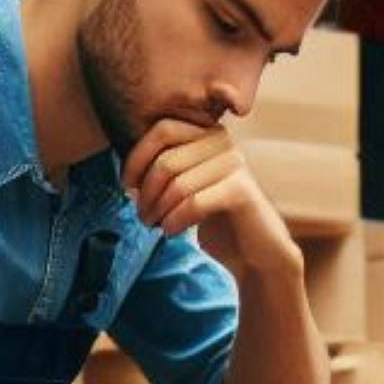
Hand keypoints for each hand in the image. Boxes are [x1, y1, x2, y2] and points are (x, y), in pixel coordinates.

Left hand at [125, 119, 299, 278]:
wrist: (256, 253)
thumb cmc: (217, 221)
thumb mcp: (187, 189)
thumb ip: (165, 173)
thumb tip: (130, 178)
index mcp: (207, 133)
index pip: (162, 130)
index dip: (137, 158)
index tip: (127, 187)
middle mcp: (222, 141)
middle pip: (166, 160)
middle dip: (146, 192)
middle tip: (142, 216)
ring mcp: (234, 163)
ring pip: (178, 184)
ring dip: (158, 211)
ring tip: (155, 227)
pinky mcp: (241, 190)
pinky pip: (194, 203)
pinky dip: (175, 221)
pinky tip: (171, 233)